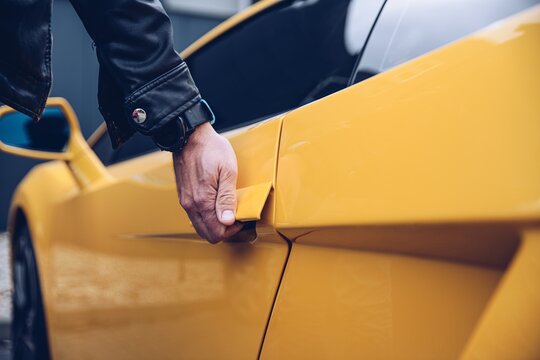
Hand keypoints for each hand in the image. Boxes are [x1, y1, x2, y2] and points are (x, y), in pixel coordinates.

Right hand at [173, 122, 242, 242]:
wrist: (189, 135)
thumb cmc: (211, 149)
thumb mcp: (227, 171)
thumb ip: (227, 198)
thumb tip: (228, 222)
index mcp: (202, 201)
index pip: (217, 233)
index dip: (233, 230)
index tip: (242, 218)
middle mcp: (190, 205)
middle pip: (208, 234)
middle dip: (225, 230)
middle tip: (237, 217)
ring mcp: (185, 201)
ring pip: (200, 226)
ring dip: (215, 224)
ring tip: (228, 209)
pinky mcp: (183, 196)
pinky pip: (195, 216)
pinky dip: (207, 216)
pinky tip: (217, 203)